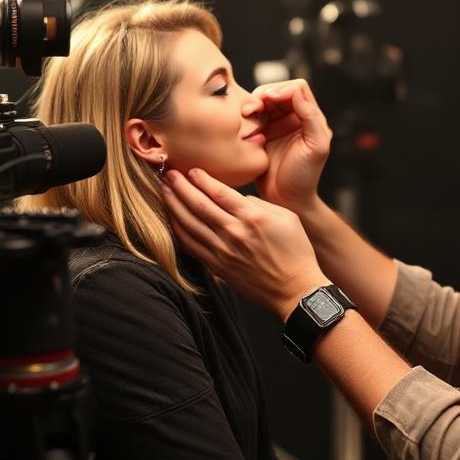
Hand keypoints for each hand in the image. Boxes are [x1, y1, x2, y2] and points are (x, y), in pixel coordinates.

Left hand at [162, 168, 329, 319]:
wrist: (294, 289)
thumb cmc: (295, 252)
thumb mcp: (287, 217)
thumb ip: (259, 204)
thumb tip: (237, 199)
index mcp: (253, 217)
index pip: (219, 192)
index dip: (201, 179)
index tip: (191, 170)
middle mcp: (234, 232)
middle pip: (198, 205)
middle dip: (180, 187)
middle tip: (169, 174)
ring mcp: (223, 251)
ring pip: (189, 224)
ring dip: (174, 205)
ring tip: (164, 191)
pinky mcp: (217, 266)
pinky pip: (190, 245)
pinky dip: (178, 230)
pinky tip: (172, 219)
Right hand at [254, 80, 331, 212]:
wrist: (286, 200)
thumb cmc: (305, 177)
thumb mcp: (317, 147)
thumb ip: (311, 118)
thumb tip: (297, 93)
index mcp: (310, 118)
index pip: (298, 89)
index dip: (283, 89)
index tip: (270, 99)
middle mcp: (293, 118)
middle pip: (277, 91)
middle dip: (264, 95)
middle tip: (253, 107)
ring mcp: (276, 126)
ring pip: (263, 102)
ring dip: (253, 104)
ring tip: (246, 114)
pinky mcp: (261, 135)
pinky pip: (252, 117)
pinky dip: (246, 116)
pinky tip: (244, 123)